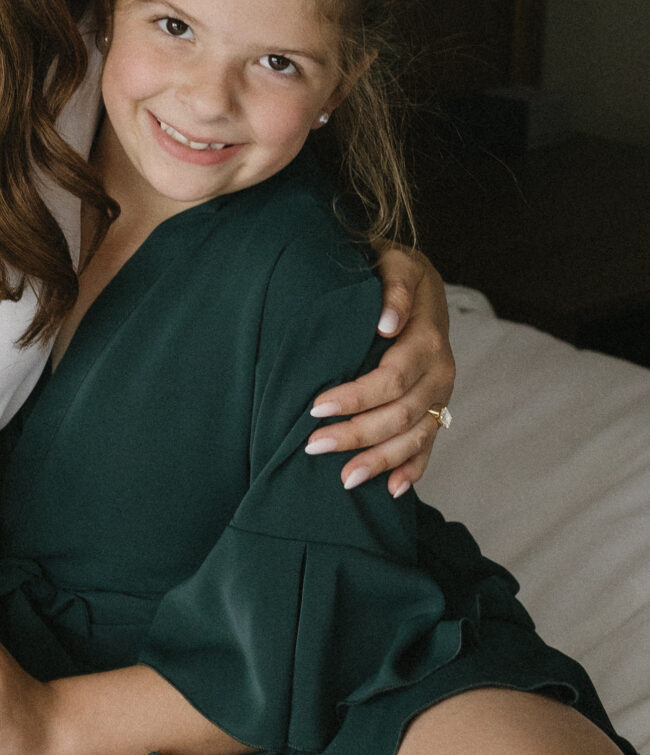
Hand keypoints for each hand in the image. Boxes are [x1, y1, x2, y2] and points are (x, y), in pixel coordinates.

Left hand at [306, 248, 454, 496]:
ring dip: (381, 460)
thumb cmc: (390, 270)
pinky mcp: (437, 407)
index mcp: (427, 339)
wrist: (418, 278)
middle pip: (401, 414)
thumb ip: (393, 288)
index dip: (355, 397)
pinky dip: (414, 469)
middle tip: (313, 446)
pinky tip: (393, 490)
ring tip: (345, 479)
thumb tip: (388, 322)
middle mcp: (440, 371)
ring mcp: (441, 394)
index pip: (391, 378)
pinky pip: (429, 444)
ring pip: (415, 436)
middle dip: (357, 434)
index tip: (315, 407)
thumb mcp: (393, 263)